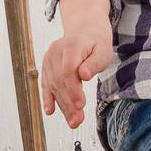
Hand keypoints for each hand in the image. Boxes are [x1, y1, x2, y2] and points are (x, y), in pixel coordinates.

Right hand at [41, 8, 113, 129]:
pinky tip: (50, 111)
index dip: (73, 90)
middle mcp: (56, 52)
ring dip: (62, 106)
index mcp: (71, 46)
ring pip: (53, 86)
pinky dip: (48, 98)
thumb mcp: (103, 49)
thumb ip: (94, 62)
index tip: (81, 105)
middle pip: (60, 82)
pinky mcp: (47, 66)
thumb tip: (83, 75)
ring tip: (73, 122)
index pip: (68, 71)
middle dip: (69, 104)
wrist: (85, 28)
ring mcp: (49, 59)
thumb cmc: (96, 41)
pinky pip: (46, 84)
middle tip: (78, 121)